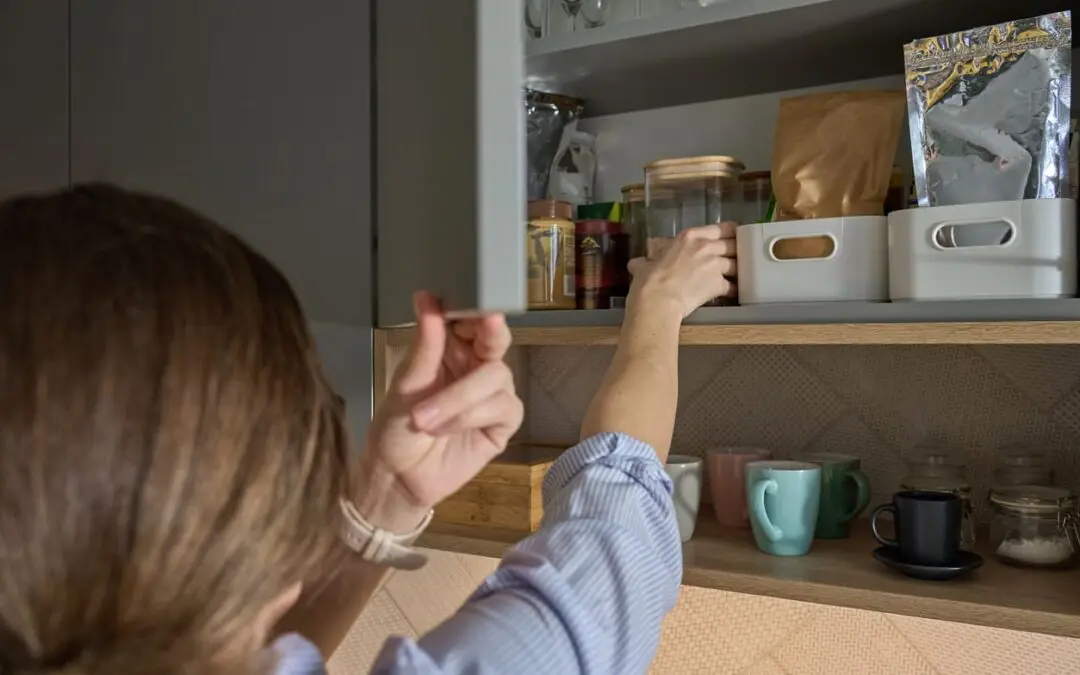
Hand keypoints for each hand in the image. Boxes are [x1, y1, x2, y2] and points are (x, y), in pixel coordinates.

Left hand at [353, 292, 523, 532]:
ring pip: (497, 377)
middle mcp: (476, 366)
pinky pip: (503, 408)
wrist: (396, 477)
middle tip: (486, 326)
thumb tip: (427, 297)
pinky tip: (444, 428)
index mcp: (452, 349)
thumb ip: (425, 344)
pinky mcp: (502, 424)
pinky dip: (471, 416)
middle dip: (490, 335)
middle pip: (497, 340)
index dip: (476, 309)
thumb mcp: (406, 383)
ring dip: (459, 397)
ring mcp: (493, 395)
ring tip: (424, 419)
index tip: (472, 304)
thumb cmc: (395, 427)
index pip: (472, 319)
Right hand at [629, 223, 737, 317]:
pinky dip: (733, 289)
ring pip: (737, 264)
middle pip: (734, 244)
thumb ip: (647, 260)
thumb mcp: (644, 263)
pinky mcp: (718, 285)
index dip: (730, 232)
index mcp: (689, 236)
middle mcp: (706, 247)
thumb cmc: (648, 281)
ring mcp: (715, 266)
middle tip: (736, 257)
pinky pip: (733, 286)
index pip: (722, 228)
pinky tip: (733, 293)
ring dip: (737, 270)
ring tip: (737, 275)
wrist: (657, 302)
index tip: (732, 237)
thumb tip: (639, 262)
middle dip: (737, 251)